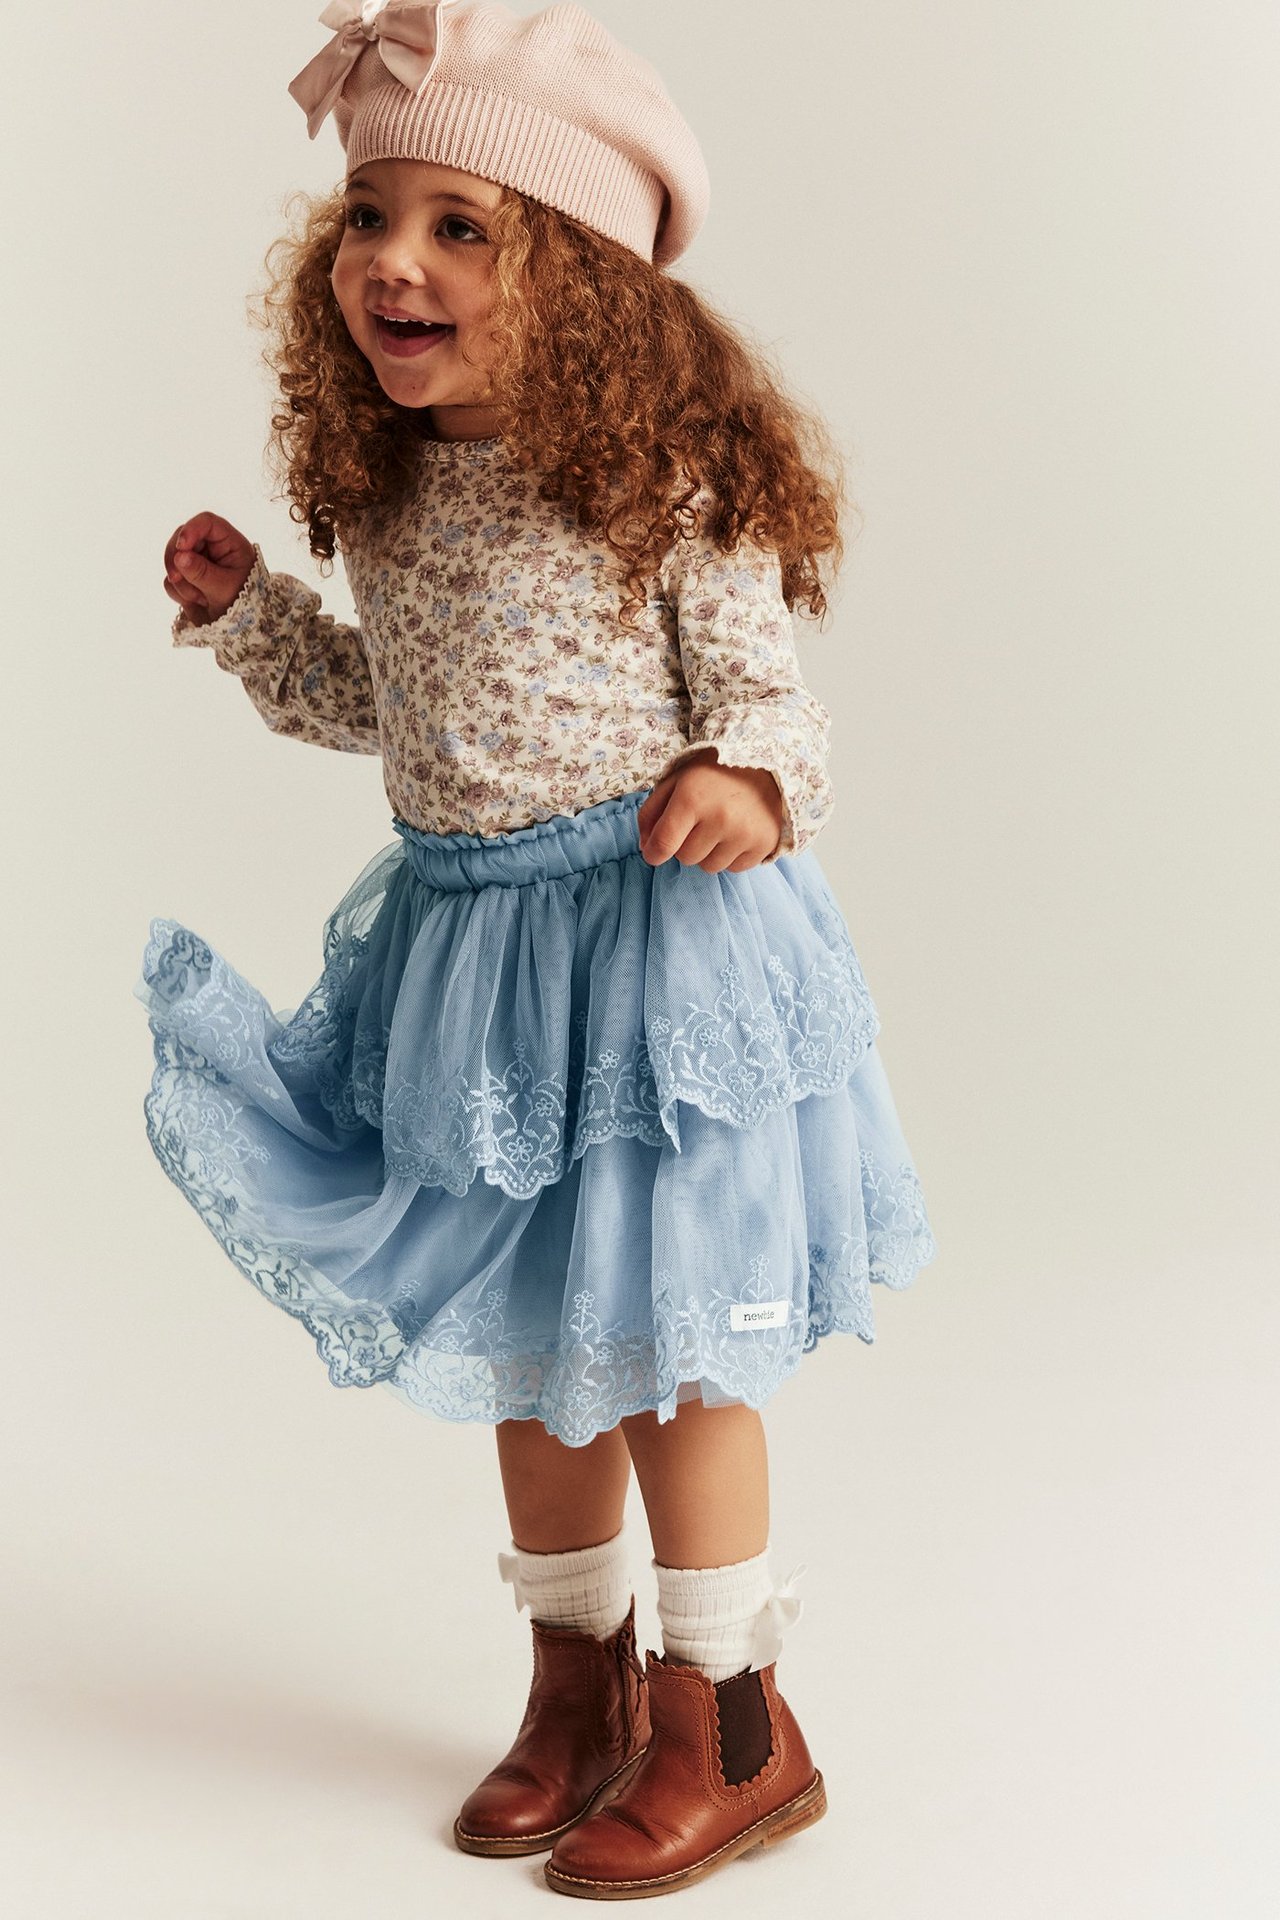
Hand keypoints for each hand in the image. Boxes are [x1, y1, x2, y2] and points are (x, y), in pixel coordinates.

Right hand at [163, 512, 255, 625]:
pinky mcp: (186, 578)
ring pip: (173, 560)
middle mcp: (212, 549)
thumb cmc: (243, 606)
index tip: (181, 547)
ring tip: (203, 599)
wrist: (240, 631)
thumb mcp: (225, 588)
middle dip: (177, 560)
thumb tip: (179, 556)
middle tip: (177, 578)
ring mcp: (197, 563)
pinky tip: (197, 602)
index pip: (207, 523)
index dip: (191, 530)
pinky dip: (179, 592)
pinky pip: (171, 579)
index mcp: (230, 544)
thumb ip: (202, 572)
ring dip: (181, 582)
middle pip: (182, 538)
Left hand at [637, 747, 783, 871]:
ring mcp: (744, 834)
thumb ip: (653, 812)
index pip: (663, 844)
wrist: (766, 765)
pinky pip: (734, 868)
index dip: (653, 852)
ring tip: (720, 826)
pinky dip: (731, 855)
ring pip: (709, 867)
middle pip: (685, 858)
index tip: (654, 852)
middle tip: (699, 822)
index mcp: (692, 798)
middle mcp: (720, 818)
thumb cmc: (714, 773)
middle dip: (686, 844)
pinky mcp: (764, 845)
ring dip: (709, 852)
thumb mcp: (677, 781)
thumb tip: (647, 848)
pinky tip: (737, 832)